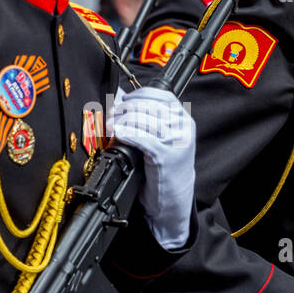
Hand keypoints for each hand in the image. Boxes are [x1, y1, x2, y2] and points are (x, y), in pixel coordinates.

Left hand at [111, 86, 195, 249]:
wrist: (173, 197)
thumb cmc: (164, 166)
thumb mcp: (160, 137)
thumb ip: (145, 116)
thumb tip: (120, 96)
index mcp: (183, 118)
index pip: (160, 95)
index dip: (137, 95)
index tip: (122, 101)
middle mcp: (183, 127)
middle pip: (148, 107)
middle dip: (125, 109)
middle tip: (110, 115)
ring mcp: (176, 141)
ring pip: (144, 120)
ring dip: (122, 121)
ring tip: (110, 126)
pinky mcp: (166, 156)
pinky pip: (142, 138)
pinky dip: (127, 134)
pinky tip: (118, 134)